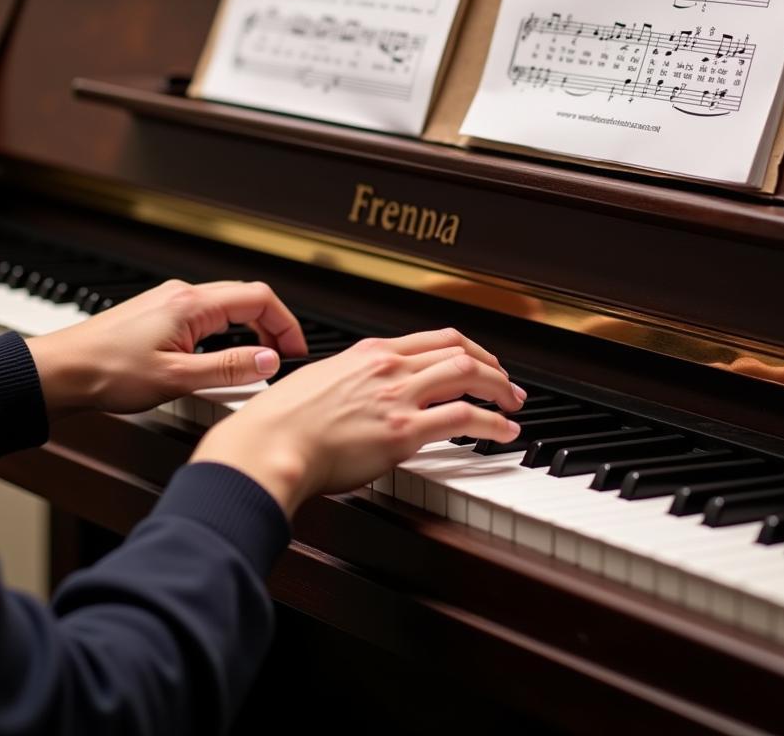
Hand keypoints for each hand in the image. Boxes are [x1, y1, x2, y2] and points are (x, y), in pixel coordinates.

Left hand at [25, 280, 307, 418]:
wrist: (58, 373)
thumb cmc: (106, 373)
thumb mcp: (177, 378)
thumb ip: (228, 369)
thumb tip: (269, 360)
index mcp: (192, 304)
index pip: (259, 299)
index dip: (286, 323)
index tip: (296, 350)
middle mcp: (182, 295)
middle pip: (246, 299)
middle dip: (271, 327)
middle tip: (281, 359)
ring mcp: (169, 302)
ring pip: (225, 308)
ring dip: (247, 332)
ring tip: (254, 364)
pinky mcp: (158, 315)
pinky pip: (205, 318)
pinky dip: (224, 335)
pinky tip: (218, 361)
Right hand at [191, 329, 525, 517]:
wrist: (268, 445)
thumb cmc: (282, 422)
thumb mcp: (320, 381)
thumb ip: (351, 382)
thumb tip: (364, 392)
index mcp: (370, 353)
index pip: (435, 338)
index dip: (469, 349)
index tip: (482, 362)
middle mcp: (388, 367)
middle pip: (460, 351)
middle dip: (493, 366)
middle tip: (509, 384)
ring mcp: (397, 396)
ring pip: (469, 374)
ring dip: (501, 389)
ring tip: (515, 404)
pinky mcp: (403, 432)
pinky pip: (464, 418)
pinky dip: (494, 423)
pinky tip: (505, 431)